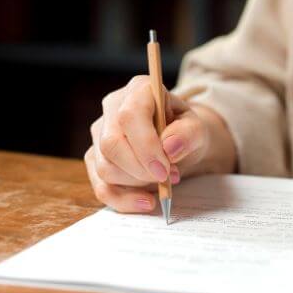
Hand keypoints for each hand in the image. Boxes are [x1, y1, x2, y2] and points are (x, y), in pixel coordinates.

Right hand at [85, 76, 235, 212]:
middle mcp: (112, 108)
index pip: (129, 116)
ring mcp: (99, 133)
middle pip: (111, 144)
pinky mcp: (95, 158)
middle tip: (167, 179)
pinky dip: (123, 200)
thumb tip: (170, 147)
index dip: (146, 146)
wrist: (177, 142)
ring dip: (137, 183)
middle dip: (140, 169)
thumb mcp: (197, 128)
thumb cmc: (184, 131)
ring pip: (105, 167)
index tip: (165, 169)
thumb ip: (189, 133)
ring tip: (163, 181)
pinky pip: (101, 186)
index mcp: (139, 90)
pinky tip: (146, 202)